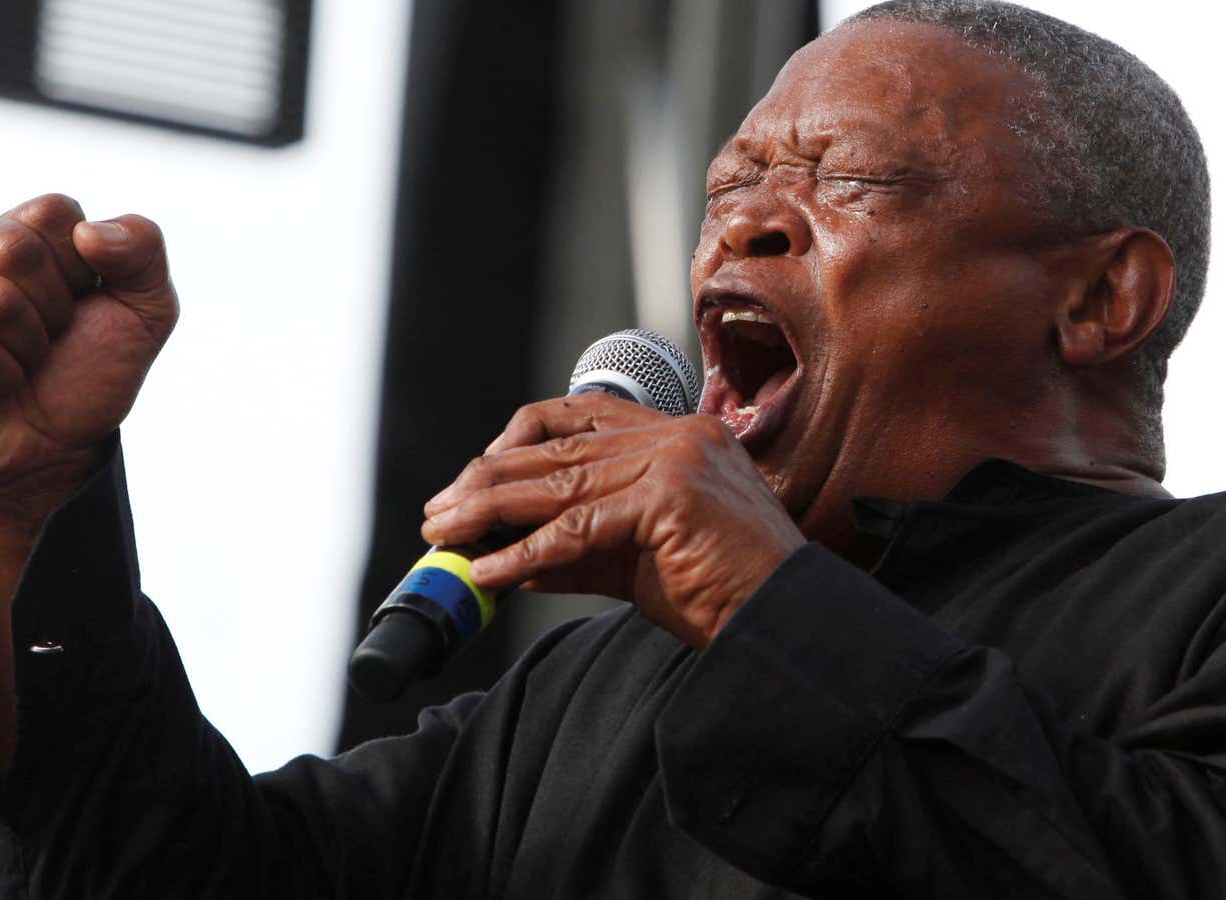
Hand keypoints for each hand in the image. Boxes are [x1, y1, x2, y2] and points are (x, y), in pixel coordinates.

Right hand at [0, 193, 178, 504]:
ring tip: (22, 360)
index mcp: (20, 227)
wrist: (59, 447)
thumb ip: (144, 249)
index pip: (53, 210)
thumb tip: (90, 233)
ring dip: (29, 347)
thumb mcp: (148, 309)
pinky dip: (1, 380)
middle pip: (15, 248)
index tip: (83, 299)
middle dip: (54, 308)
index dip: (85, 266)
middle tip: (50, 336)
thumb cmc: (94, 369)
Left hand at [421, 392, 805, 647]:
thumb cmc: (725, 592)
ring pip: (558, 484)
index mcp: (679, 435)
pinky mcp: (670, 499)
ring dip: (489, 512)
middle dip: (488, 480)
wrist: (785, 624)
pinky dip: (524, 552)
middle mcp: (678, 436)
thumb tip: (509, 554)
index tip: (478, 472)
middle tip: (440, 511)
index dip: (520, 438)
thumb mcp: (640, 559)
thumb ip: (580, 547)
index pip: (584, 415)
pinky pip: (576, 529)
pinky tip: (489, 571)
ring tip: (445, 535)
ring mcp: (677, 461)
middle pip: (558, 449)